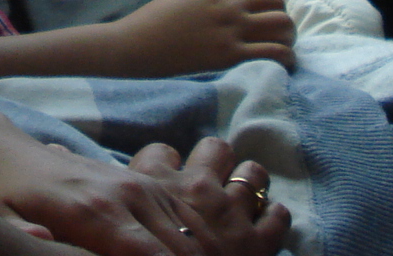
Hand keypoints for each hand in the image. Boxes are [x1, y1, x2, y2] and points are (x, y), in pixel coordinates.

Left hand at [0, 123, 286, 254]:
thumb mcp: (0, 221)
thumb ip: (26, 237)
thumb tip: (44, 241)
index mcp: (95, 213)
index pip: (149, 255)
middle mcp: (126, 194)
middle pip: (179, 244)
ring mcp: (138, 182)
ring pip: (196, 212)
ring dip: (218, 239)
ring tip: (228, 251)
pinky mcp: (141, 177)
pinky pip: (192, 186)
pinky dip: (215, 211)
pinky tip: (227, 232)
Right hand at [80, 0, 296, 76]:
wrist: (136, 43)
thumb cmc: (154, 22)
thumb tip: (229, 7)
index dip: (262, 7)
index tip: (260, 22)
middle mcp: (229, 4)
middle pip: (276, 4)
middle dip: (282, 19)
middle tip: (278, 37)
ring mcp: (231, 29)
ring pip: (282, 25)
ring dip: (288, 37)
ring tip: (284, 50)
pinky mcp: (230, 55)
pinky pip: (274, 52)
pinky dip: (287, 57)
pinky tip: (286, 65)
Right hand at [130, 138, 289, 255]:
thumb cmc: (129, 240)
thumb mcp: (114, 219)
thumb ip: (126, 202)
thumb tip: (124, 192)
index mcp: (153, 179)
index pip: (162, 153)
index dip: (166, 164)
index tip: (167, 178)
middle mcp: (194, 186)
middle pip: (216, 150)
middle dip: (218, 164)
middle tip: (211, 187)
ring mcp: (229, 212)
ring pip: (252, 174)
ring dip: (249, 182)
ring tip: (242, 199)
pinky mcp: (255, 242)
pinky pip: (277, 216)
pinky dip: (273, 216)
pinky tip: (265, 222)